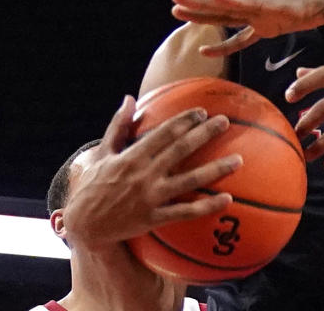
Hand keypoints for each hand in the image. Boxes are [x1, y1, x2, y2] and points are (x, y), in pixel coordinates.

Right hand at [61, 96, 242, 248]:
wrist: (85, 226)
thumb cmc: (94, 186)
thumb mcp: (102, 153)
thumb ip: (118, 126)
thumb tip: (128, 98)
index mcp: (132, 157)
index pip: (163, 134)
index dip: (184, 121)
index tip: (202, 112)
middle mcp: (144, 176)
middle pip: (181, 150)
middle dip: (204, 134)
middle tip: (225, 122)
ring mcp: (151, 198)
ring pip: (189, 181)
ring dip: (216, 170)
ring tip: (238, 160)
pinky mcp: (155, 218)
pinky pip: (186, 212)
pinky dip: (207, 206)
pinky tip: (227, 199)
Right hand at [171, 0, 323, 56]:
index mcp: (284, 7)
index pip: (256, 4)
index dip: (235, 1)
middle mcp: (269, 8)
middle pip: (231, 6)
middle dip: (204, 3)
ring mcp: (265, 16)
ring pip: (229, 16)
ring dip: (203, 14)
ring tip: (174, 8)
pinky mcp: (267, 26)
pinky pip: (241, 36)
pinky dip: (224, 44)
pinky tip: (204, 51)